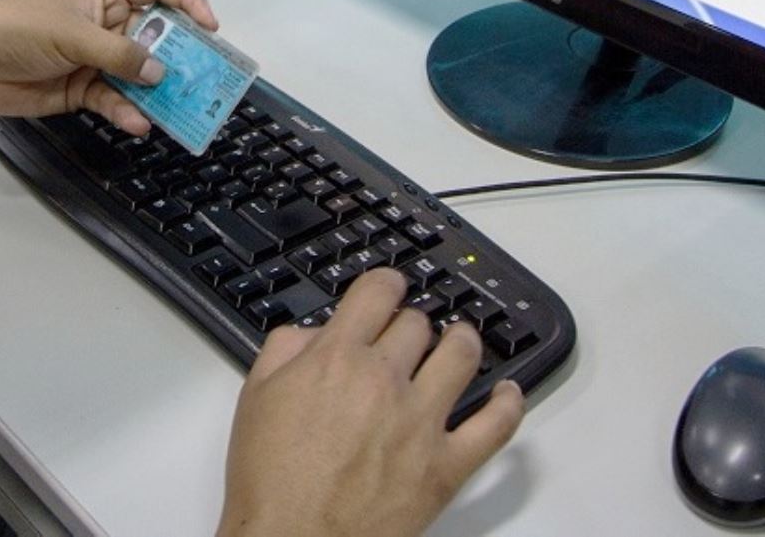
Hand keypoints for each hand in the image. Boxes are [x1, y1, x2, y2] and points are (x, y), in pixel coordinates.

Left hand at [0, 0, 217, 133]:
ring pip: (140, 74)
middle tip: (204, 78)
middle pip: (156, 37)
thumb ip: (118, 53)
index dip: (188, 2)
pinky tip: (137, 122)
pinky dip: (129, 112)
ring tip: (177, 110)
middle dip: (180, 57)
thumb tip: (158, 70)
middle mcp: (106, 23)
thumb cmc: (13, 28)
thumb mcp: (71, 34)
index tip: (210, 27)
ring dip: (157, 92)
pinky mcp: (84, 89)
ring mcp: (96, 58)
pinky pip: (117, 101)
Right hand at [217, 269, 526, 536]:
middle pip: (417, 323)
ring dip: (461, 342)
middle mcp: (384, 381)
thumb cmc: (270, 482)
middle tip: (406, 338)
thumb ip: (286, 348)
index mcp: (337, 358)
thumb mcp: (256, 396)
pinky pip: (495, 426)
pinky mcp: (446, 467)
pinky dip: (508, 404)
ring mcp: (420, 423)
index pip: (378, 291)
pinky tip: (506, 394)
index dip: (386, 283)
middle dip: (410, 324)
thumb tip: (317, 332)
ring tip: (458, 344)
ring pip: (461, 355)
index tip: (389, 288)